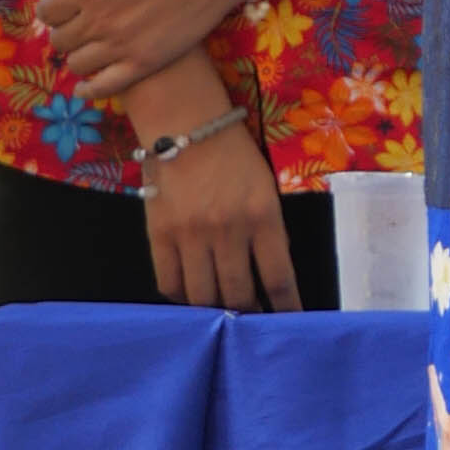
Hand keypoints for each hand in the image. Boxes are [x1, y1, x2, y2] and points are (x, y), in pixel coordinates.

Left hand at [30, 0, 259, 93]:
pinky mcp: (143, 63)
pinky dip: (90, 90)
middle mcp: (97, 20)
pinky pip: (104, 87)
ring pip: (77, 64)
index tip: (63, 9)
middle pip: (59, 40)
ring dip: (77, 56)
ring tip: (89, 48)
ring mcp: (120, 45)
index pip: (48, 12)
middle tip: (78, 27)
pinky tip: (86, 87)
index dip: (52, 10)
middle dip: (64, 32)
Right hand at [127, 69, 300, 309]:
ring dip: (214, 310)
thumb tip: (270, 278)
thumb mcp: (265, 191)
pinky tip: (191, 292)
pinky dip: (182, 296)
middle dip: (248, 313)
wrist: (186, 126)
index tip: (289, 323)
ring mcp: (191, 235)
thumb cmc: (234, 157)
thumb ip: (269, 232)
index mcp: (263, 217)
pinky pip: (169, 283)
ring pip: (203, 296)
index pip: (278, 277)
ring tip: (221, 311)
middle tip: (250, 318)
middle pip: (239, 295)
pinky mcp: (159, 235)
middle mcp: (228, 231)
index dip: (285, 308)